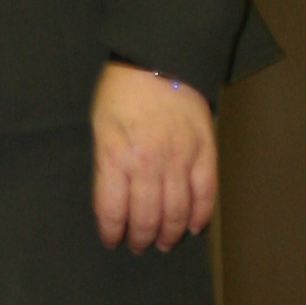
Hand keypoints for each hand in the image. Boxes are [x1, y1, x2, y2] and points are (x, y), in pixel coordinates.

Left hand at [92, 61, 215, 251]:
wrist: (159, 59)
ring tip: (163, 242)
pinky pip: (206, 192)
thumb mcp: (100, 127)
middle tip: (139, 245)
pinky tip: (193, 227)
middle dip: (141, 237)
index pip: (112, 209)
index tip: (113, 240)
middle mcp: (148, 162)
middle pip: (146, 216)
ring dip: (169, 232)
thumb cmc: (120, 92)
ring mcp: (180, 157)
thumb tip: (113, 200)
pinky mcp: (205, 150)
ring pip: (177, 210)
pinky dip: (201, 214)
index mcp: (115, 155)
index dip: (112, 231)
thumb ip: (106, 164)